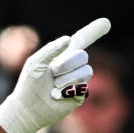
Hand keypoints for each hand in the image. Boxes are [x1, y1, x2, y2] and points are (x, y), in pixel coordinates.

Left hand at [0, 18, 110, 132]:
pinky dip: (67, 90)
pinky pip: (82, 87)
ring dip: (67, 78)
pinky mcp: (79, 95)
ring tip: (54, 86)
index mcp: (63, 55)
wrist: (27, 109)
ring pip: (86, 71)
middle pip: (83, 55)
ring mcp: (77, 81)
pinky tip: (56, 96)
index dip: (93, 31)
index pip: (81, 40)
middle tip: (53, 72)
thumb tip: (69, 39)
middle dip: (67, 63)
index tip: (106, 23)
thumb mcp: (35, 63)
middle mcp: (72, 67)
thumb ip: (51, 49)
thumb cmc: (29, 85)